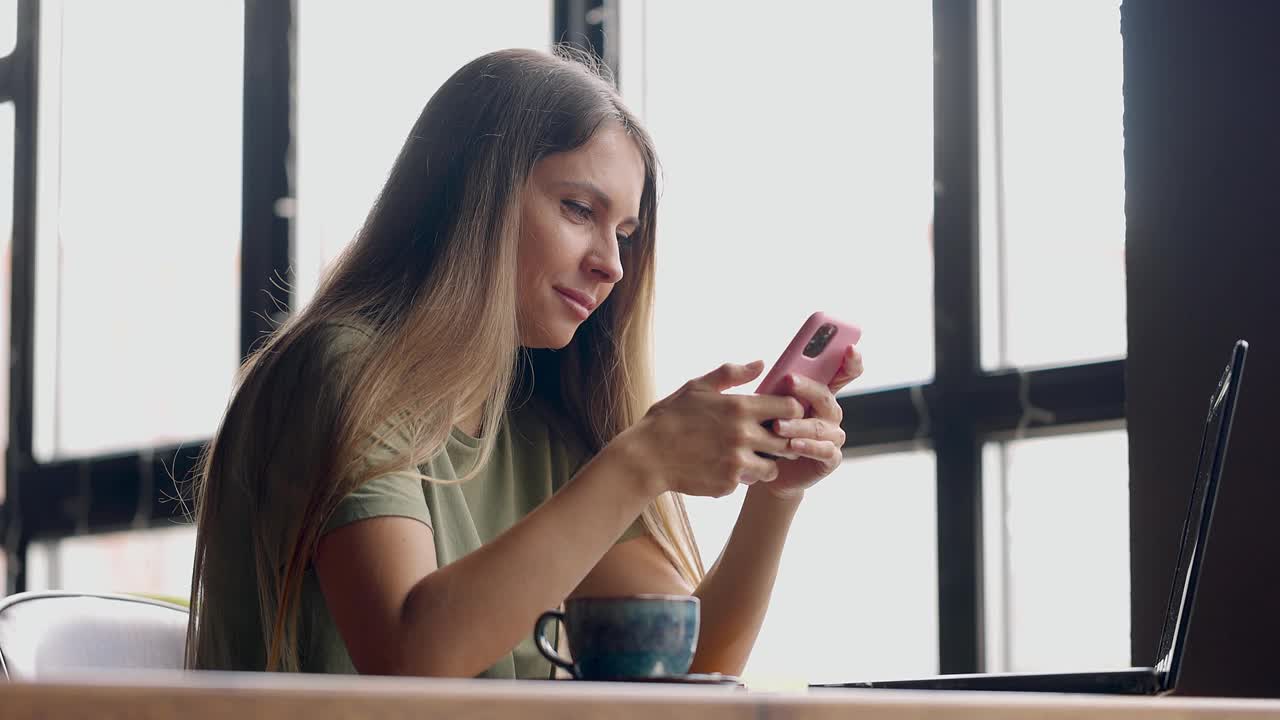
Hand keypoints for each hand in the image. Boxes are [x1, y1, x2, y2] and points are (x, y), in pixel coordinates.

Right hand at [621, 360, 805, 498]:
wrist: (646, 457)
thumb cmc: (669, 418)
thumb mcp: (697, 387)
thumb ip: (732, 374)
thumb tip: (761, 364)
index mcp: (740, 407)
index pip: (791, 409)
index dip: (792, 411)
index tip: (781, 414)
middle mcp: (744, 436)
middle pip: (787, 441)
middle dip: (781, 440)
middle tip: (768, 439)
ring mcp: (737, 463)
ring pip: (771, 468)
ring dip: (764, 463)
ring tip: (745, 456)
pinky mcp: (728, 484)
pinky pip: (746, 482)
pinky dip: (738, 477)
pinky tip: (720, 467)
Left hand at [761, 344, 864, 499]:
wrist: (765, 466)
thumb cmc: (766, 429)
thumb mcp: (767, 404)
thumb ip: (771, 386)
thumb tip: (760, 364)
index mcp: (820, 394)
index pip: (843, 373)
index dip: (851, 361)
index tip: (849, 348)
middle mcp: (830, 413)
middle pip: (825, 397)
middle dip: (807, 388)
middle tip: (789, 380)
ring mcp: (833, 436)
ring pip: (820, 426)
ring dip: (798, 424)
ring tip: (778, 426)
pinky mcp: (830, 458)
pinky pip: (823, 450)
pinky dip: (807, 447)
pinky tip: (792, 445)